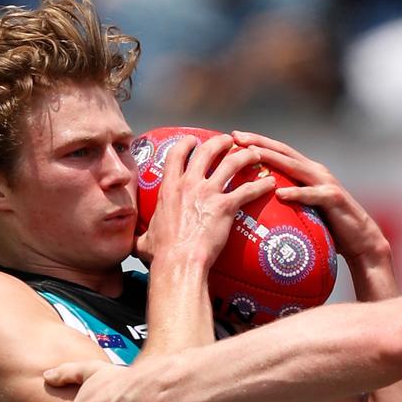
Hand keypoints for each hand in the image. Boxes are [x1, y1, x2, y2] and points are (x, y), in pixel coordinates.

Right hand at [135, 134, 274, 265]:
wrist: (178, 261)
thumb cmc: (161, 253)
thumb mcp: (143, 240)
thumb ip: (141, 235)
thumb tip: (132, 243)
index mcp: (169, 188)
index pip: (176, 154)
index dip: (186, 143)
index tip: (193, 140)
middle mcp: (189, 184)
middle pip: (207, 151)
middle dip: (220, 142)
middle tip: (230, 140)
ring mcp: (208, 193)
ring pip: (231, 163)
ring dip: (245, 155)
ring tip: (255, 154)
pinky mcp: (226, 206)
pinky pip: (248, 190)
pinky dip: (261, 185)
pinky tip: (270, 183)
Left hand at [231, 131, 388, 263]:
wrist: (361, 240)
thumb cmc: (330, 228)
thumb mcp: (304, 211)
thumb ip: (286, 202)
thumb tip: (257, 206)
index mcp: (307, 172)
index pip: (278, 152)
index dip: (257, 142)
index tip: (232, 137)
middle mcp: (316, 172)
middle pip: (283, 152)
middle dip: (259, 143)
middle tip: (235, 137)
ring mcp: (326, 183)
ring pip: (295, 167)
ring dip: (272, 159)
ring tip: (251, 155)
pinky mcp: (334, 199)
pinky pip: (312, 195)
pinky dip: (296, 193)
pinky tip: (280, 193)